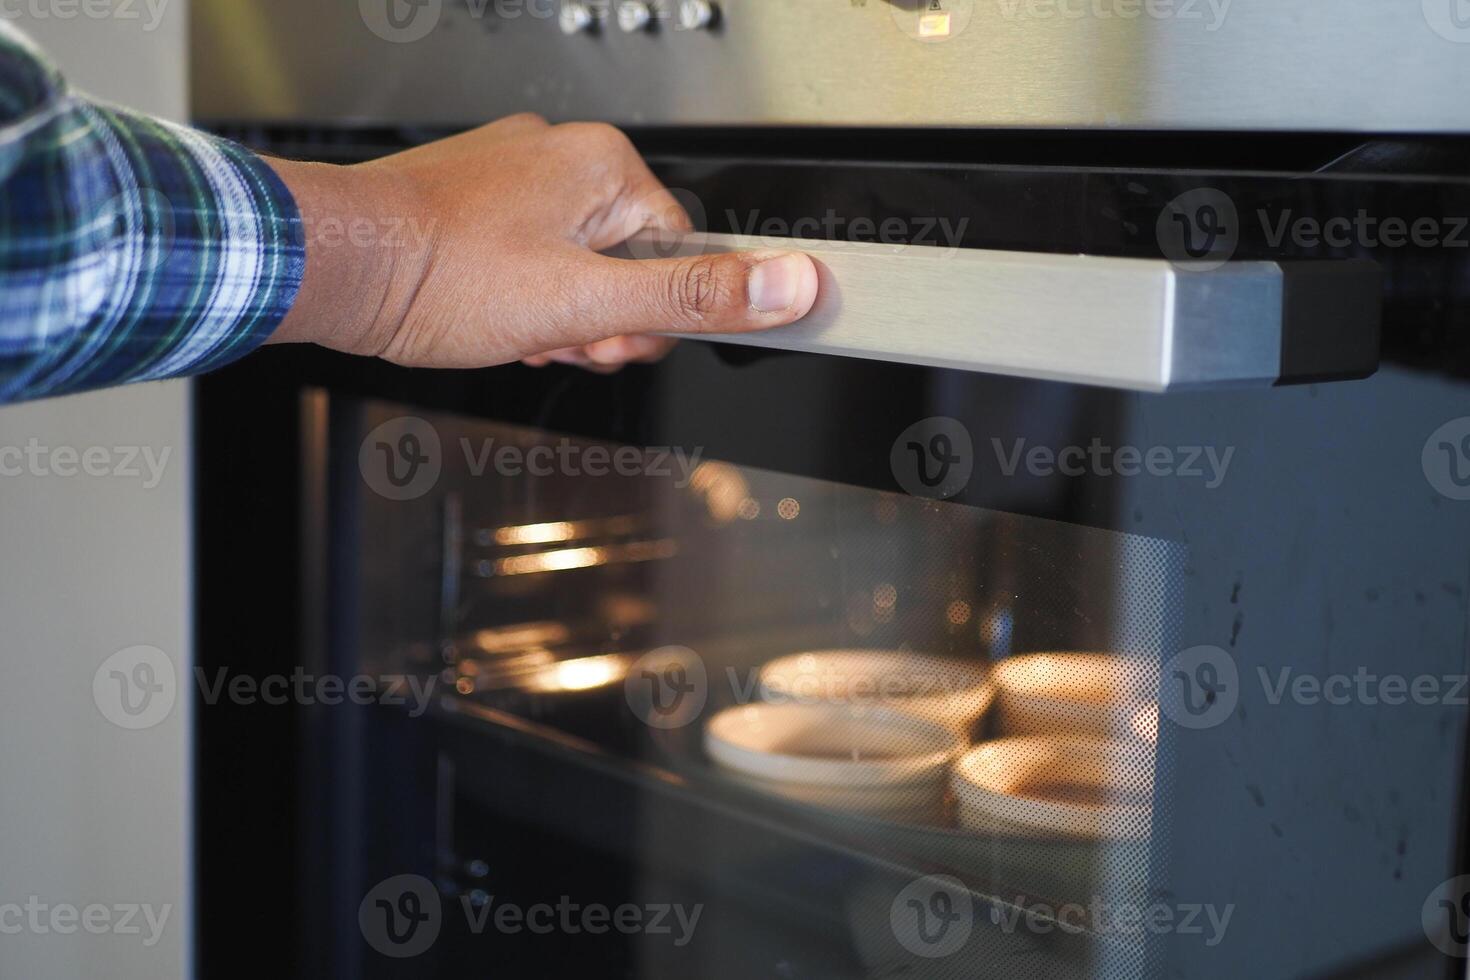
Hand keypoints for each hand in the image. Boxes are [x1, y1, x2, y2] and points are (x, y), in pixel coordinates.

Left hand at [265, 115, 818, 370]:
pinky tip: (491, 314)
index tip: (607, 338)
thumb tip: (787, 286)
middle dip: (598, 318)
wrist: (336, 267)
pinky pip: (529, 254)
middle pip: (629, 260)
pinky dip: (519, 295)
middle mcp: (561, 153)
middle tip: (555, 336)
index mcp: (604, 166)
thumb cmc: (441, 275)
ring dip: (558, 315)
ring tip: (513, 325)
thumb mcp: (587, 304)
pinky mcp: (478, 195)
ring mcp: (514, 170)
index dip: (649, 316)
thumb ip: (692, 298)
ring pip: (576, 263)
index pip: (681, 251)